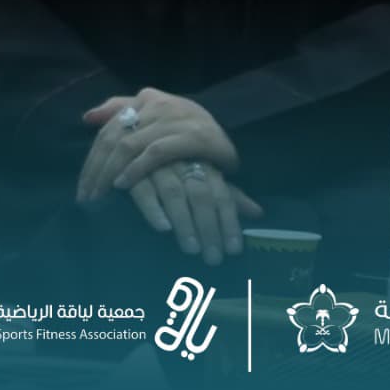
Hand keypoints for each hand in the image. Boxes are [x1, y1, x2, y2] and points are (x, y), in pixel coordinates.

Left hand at [78, 88, 238, 201]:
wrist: (229, 136)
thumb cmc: (187, 128)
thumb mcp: (155, 116)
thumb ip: (121, 111)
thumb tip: (88, 118)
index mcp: (145, 99)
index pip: (108, 129)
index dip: (92, 158)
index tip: (82, 186)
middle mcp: (157, 105)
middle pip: (114, 138)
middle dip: (96, 169)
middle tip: (86, 197)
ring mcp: (174, 119)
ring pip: (128, 145)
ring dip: (109, 172)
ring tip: (99, 196)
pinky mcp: (192, 136)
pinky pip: (154, 153)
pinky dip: (136, 169)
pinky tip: (123, 185)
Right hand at [127, 163, 262, 266]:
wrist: (134, 132)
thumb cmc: (175, 162)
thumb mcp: (204, 174)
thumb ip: (227, 195)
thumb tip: (258, 213)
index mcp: (203, 165)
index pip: (222, 194)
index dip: (229, 222)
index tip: (234, 250)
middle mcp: (183, 163)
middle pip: (200, 195)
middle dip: (208, 227)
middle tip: (212, 257)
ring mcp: (157, 165)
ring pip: (174, 193)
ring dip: (184, 222)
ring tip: (191, 249)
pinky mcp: (131, 171)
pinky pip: (142, 190)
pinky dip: (153, 209)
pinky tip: (162, 228)